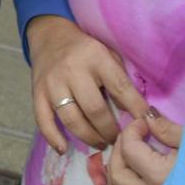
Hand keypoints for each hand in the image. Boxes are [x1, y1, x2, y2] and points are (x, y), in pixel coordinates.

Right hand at [28, 14, 147, 153]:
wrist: (50, 36)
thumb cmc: (86, 49)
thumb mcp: (108, 54)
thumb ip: (120, 80)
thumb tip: (134, 113)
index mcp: (95, 57)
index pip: (119, 87)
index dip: (135, 108)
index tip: (146, 124)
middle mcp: (72, 70)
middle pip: (94, 109)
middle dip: (110, 130)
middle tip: (118, 139)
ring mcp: (52, 83)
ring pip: (71, 119)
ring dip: (89, 137)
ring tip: (100, 143)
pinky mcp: (37, 93)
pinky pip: (43, 120)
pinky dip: (53, 138)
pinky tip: (63, 149)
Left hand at [107, 112, 181, 184]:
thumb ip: (168, 130)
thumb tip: (147, 116)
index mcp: (161, 177)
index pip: (129, 150)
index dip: (131, 131)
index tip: (143, 123)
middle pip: (118, 176)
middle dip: (118, 152)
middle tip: (130, 138)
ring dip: (117, 178)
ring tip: (127, 162)